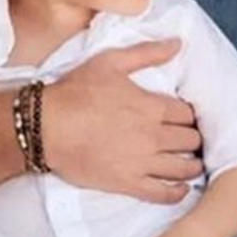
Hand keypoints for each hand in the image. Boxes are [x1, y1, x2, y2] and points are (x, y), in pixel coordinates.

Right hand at [44, 40, 204, 204]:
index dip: (189, 115)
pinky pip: (163, 193)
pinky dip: (177, 192)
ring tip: (192, 163)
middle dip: (192, 138)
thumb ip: (147, 53)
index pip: (188, 114)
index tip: (185, 118)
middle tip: (188, 140)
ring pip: (183, 167)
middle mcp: (154, 136)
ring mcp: (142, 162)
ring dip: (192, 165)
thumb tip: (177, 43)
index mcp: (152, 107)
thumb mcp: (110, 62)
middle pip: (191, 140)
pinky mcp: (128, 183)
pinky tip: (181, 188)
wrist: (44, 127)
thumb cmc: (75, 92)